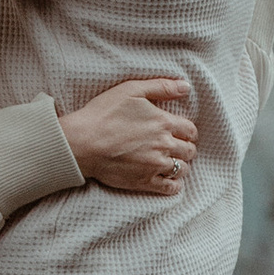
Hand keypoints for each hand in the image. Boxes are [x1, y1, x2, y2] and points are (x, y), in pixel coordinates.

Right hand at [61, 77, 197, 196]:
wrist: (82, 142)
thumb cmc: (103, 113)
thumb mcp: (131, 90)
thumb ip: (161, 87)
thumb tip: (186, 87)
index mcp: (164, 122)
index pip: (190, 130)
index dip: (188, 131)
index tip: (181, 132)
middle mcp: (164, 145)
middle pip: (189, 150)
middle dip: (186, 147)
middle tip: (177, 147)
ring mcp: (155, 165)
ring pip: (182, 169)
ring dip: (181, 165)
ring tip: (171, 162)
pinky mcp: (144, 181)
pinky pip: (170, 188)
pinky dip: (174, 185)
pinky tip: (170, 180)